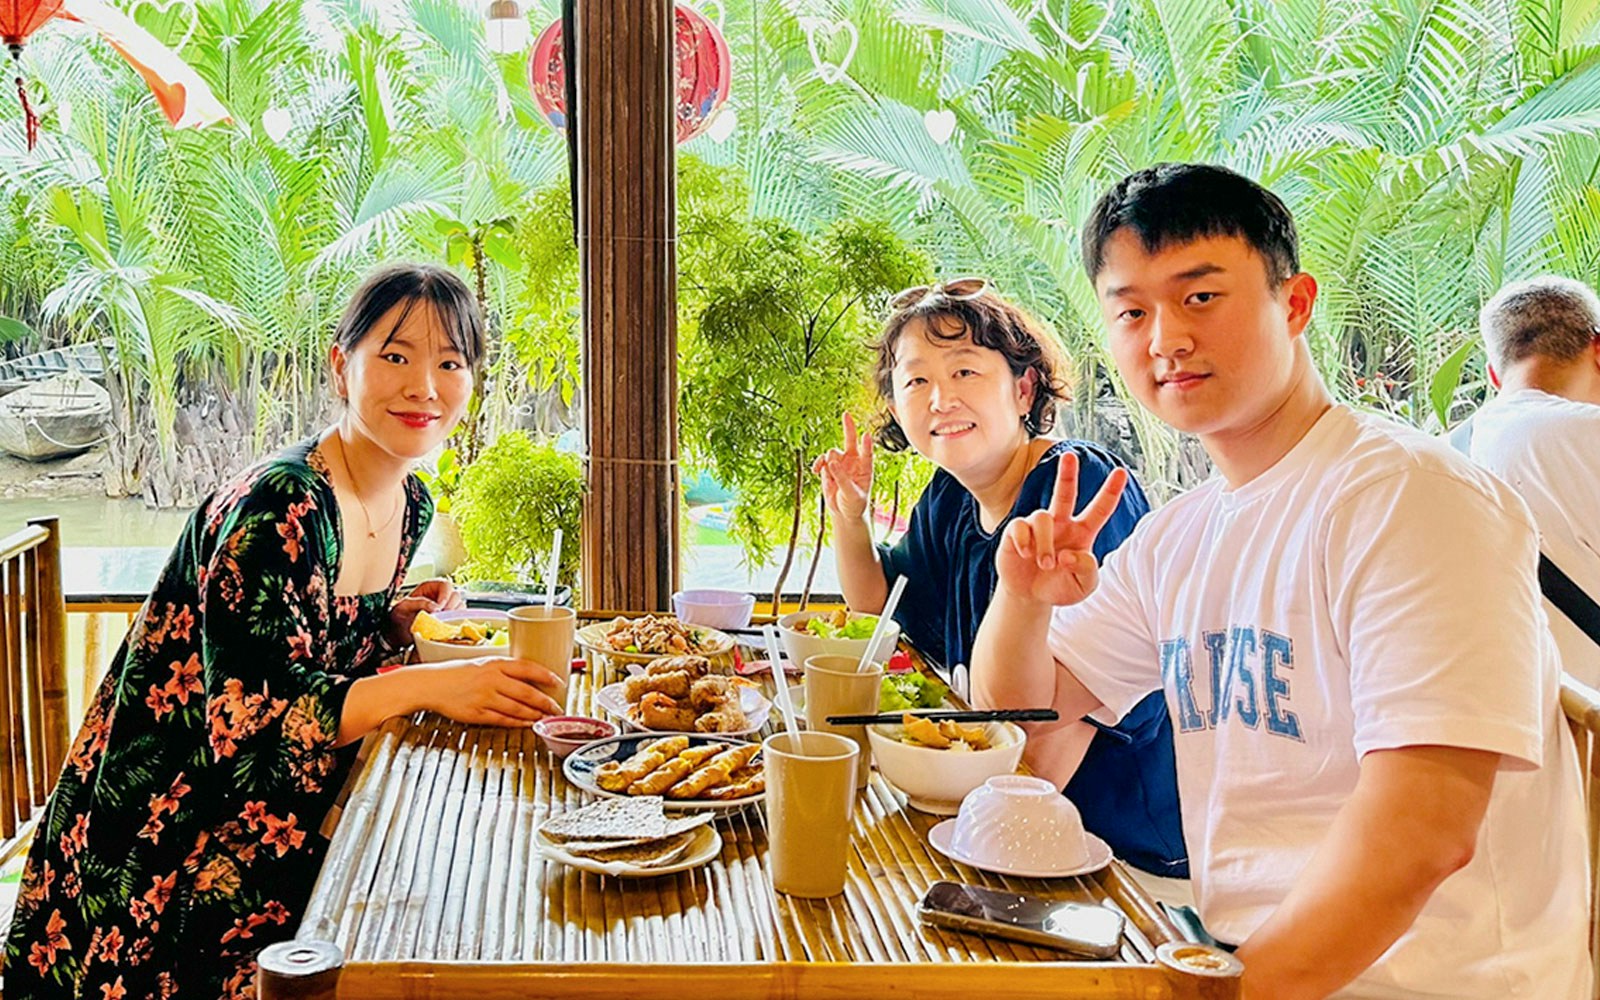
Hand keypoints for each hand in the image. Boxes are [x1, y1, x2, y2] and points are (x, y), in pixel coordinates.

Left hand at [386, 577, 463, 646]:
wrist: (396, 633)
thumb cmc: (398, 617)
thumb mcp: (404, 607)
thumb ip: (419, 603)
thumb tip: (435, 607)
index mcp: (430, 587)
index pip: (446, 586)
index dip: (445, 596)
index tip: (440, 609)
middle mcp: (440, 595)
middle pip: (456, 595)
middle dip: (451, 607)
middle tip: (443, 618)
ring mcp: (446, 607)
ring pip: (460, 607)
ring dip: (454, 615)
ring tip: (443, 623)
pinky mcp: (449, 619)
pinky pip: (459, 618)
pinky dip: (456, 622)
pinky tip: (446, 627)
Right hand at [414, 656, 563, 725]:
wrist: (431, 684)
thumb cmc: (456, 673)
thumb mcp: (482, 663)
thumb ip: (503, 669)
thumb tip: (528, 675)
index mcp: (495, 664)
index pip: (528, 668)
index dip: (546, 676)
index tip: (559, 682)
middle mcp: (492, 680)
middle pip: (527, 693)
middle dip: (546, 702)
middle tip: (557, 707)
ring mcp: (485, 698)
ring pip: (518, 709)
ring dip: (535, 714)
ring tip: (546, 717)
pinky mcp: (478, 713)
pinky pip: (504, 720)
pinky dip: (519, 723)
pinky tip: (528, 723)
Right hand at [811, 412, 873, 520]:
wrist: (844, 512)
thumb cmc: (855, 504)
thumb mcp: (852, 494)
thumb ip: (842, 478)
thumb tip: (831, 462)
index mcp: (865, 467)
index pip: (867, 453)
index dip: (866, 444)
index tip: (866, 435)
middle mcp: (853, 462)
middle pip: (850, 440)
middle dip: (848, 427)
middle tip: (846, 414)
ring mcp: (841, 463)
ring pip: (832, 452)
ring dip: (827, 459)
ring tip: (824, 469)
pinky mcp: (829, 468)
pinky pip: (822, 460)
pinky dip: (818, 463)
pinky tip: (815, 470)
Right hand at [995, 453, 1126, 607]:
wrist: (1030, 596)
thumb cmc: (1060, 587)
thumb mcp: (1083, 586)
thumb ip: (1087, 571)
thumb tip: (1070, 555)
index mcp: (1082, 533)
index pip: (1100, 509)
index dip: (1111, 491)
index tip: (1122, 472)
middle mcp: (1061, 523)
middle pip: (1065, 492)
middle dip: (1067, 473)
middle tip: (1069, 455)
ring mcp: (1038, 526)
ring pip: (1043, 518)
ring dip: (1045, 545)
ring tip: (1045, 564)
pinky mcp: (1017, 531)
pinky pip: (1021, 527)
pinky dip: (1025, 542)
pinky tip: (1025, 555)